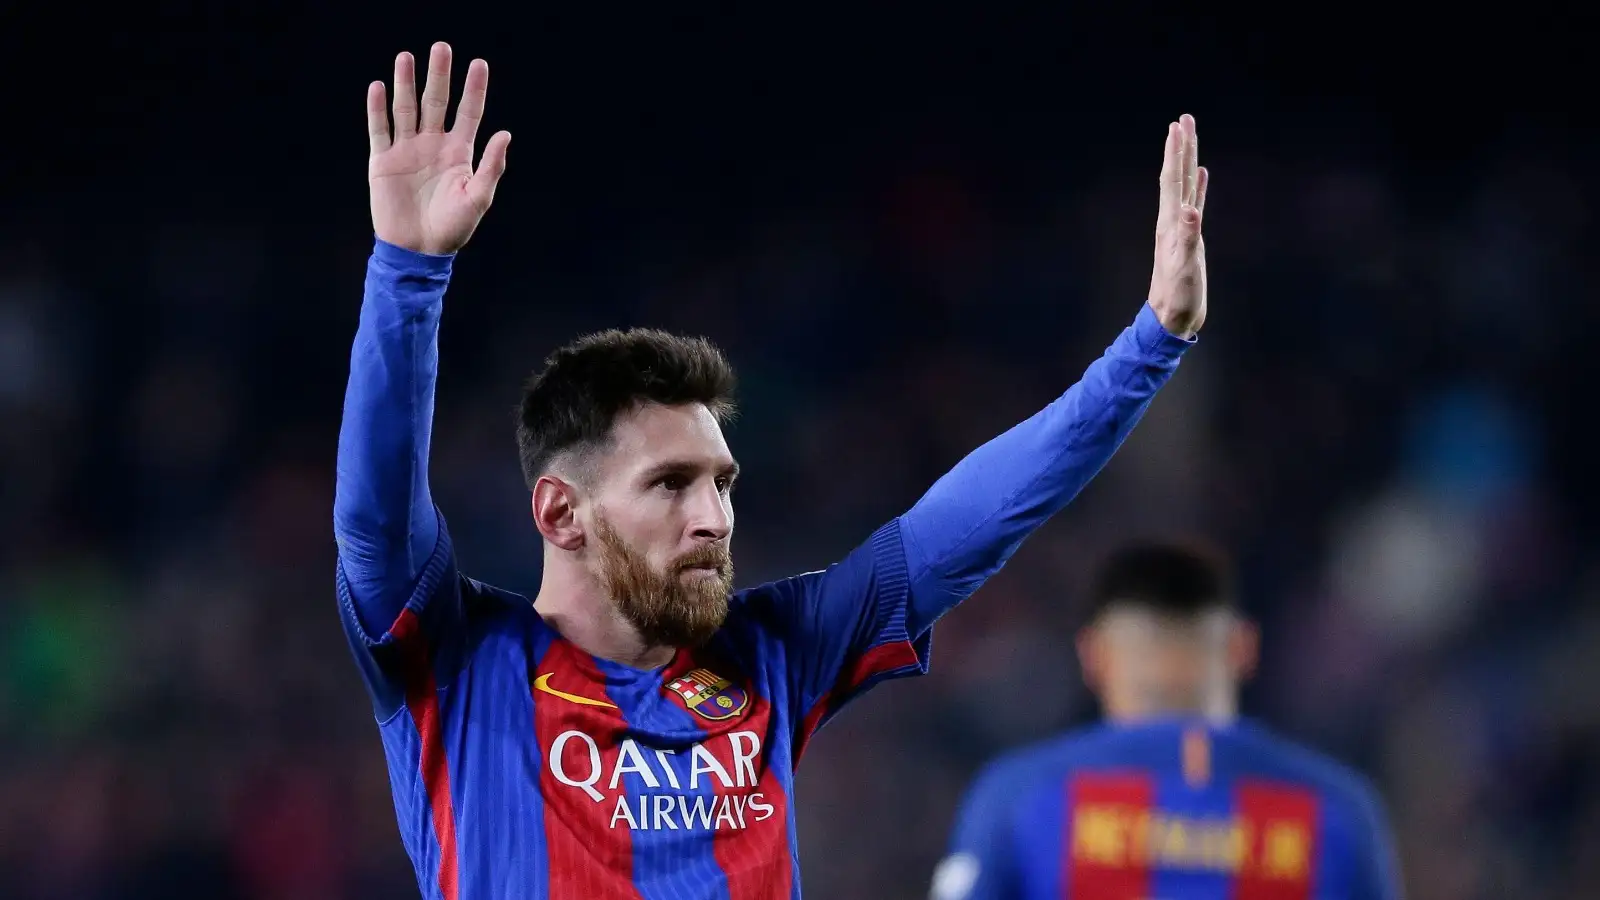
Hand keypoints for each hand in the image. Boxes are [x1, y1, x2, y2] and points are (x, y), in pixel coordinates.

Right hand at [367, 43, 510, 255]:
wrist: (418, 251)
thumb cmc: (452, 228)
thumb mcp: (478, 198)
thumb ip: (491, 166)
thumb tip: (505, 134)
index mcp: (458, 152)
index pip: (468, 112)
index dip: (474, 89)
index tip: (479, 64)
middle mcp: (433, 145)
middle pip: (436, 101)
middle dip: (439, 75)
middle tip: (441, 48)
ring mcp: (407, 150)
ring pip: (406, 109)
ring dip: (406, 83)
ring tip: (406, 57)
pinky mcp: (383, 161)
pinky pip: (380, 130)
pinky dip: (377, 109)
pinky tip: (378, 87)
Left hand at [1147, 114, 1207, 337]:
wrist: (1171, 318)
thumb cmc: (1178, 297)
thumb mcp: (1185, 269)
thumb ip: (1188, 239)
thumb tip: (1191, 211)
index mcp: (1170, 224)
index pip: (1172, 180)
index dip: (1175, 153)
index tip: (1177, 126)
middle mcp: (1173, 221)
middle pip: (1177, 176)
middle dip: (1180, 147)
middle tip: (1184, 119)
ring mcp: (1182, 228)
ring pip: (1186, 185)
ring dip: (1188, 161)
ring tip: (1189, 137)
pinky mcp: (1191, 237)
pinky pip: (1195, 203)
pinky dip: (1199, 186)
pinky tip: (1202, 175)